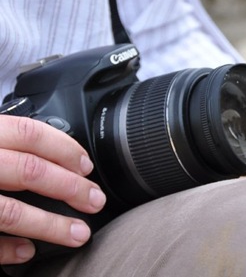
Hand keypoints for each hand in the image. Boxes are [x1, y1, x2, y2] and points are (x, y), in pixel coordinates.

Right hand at [0, 115, 105, 263]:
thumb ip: (11, 143)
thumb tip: (56, 156)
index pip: (30, 134)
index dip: (65, 149)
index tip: (87, 166)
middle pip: (29, 171)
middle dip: (71, 188)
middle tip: (96, 201)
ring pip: (10, 212)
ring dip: (50, 226)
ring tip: (79, 235)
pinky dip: (8, 249)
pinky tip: (30, 253)